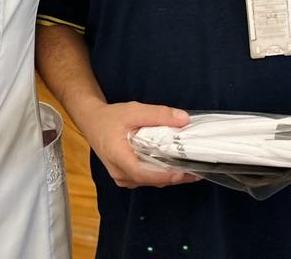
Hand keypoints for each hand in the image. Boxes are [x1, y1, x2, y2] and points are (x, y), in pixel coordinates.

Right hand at [76, 101, 198, 188]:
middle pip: (150, 179)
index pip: (142, 172)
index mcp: (117, 157)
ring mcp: (123, 178)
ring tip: (191, 167)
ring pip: (150, 181)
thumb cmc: (111, 117)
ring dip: (170, 175)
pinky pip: (147, 179)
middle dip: (174, 175)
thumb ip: (159, 114)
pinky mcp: (127, 177)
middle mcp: (120, 173)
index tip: (183, 172)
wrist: (93, 122)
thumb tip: (184, 119)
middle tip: (197, 168)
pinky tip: (176, 166)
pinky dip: (162, 173)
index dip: (164, 174)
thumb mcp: (134, 110)